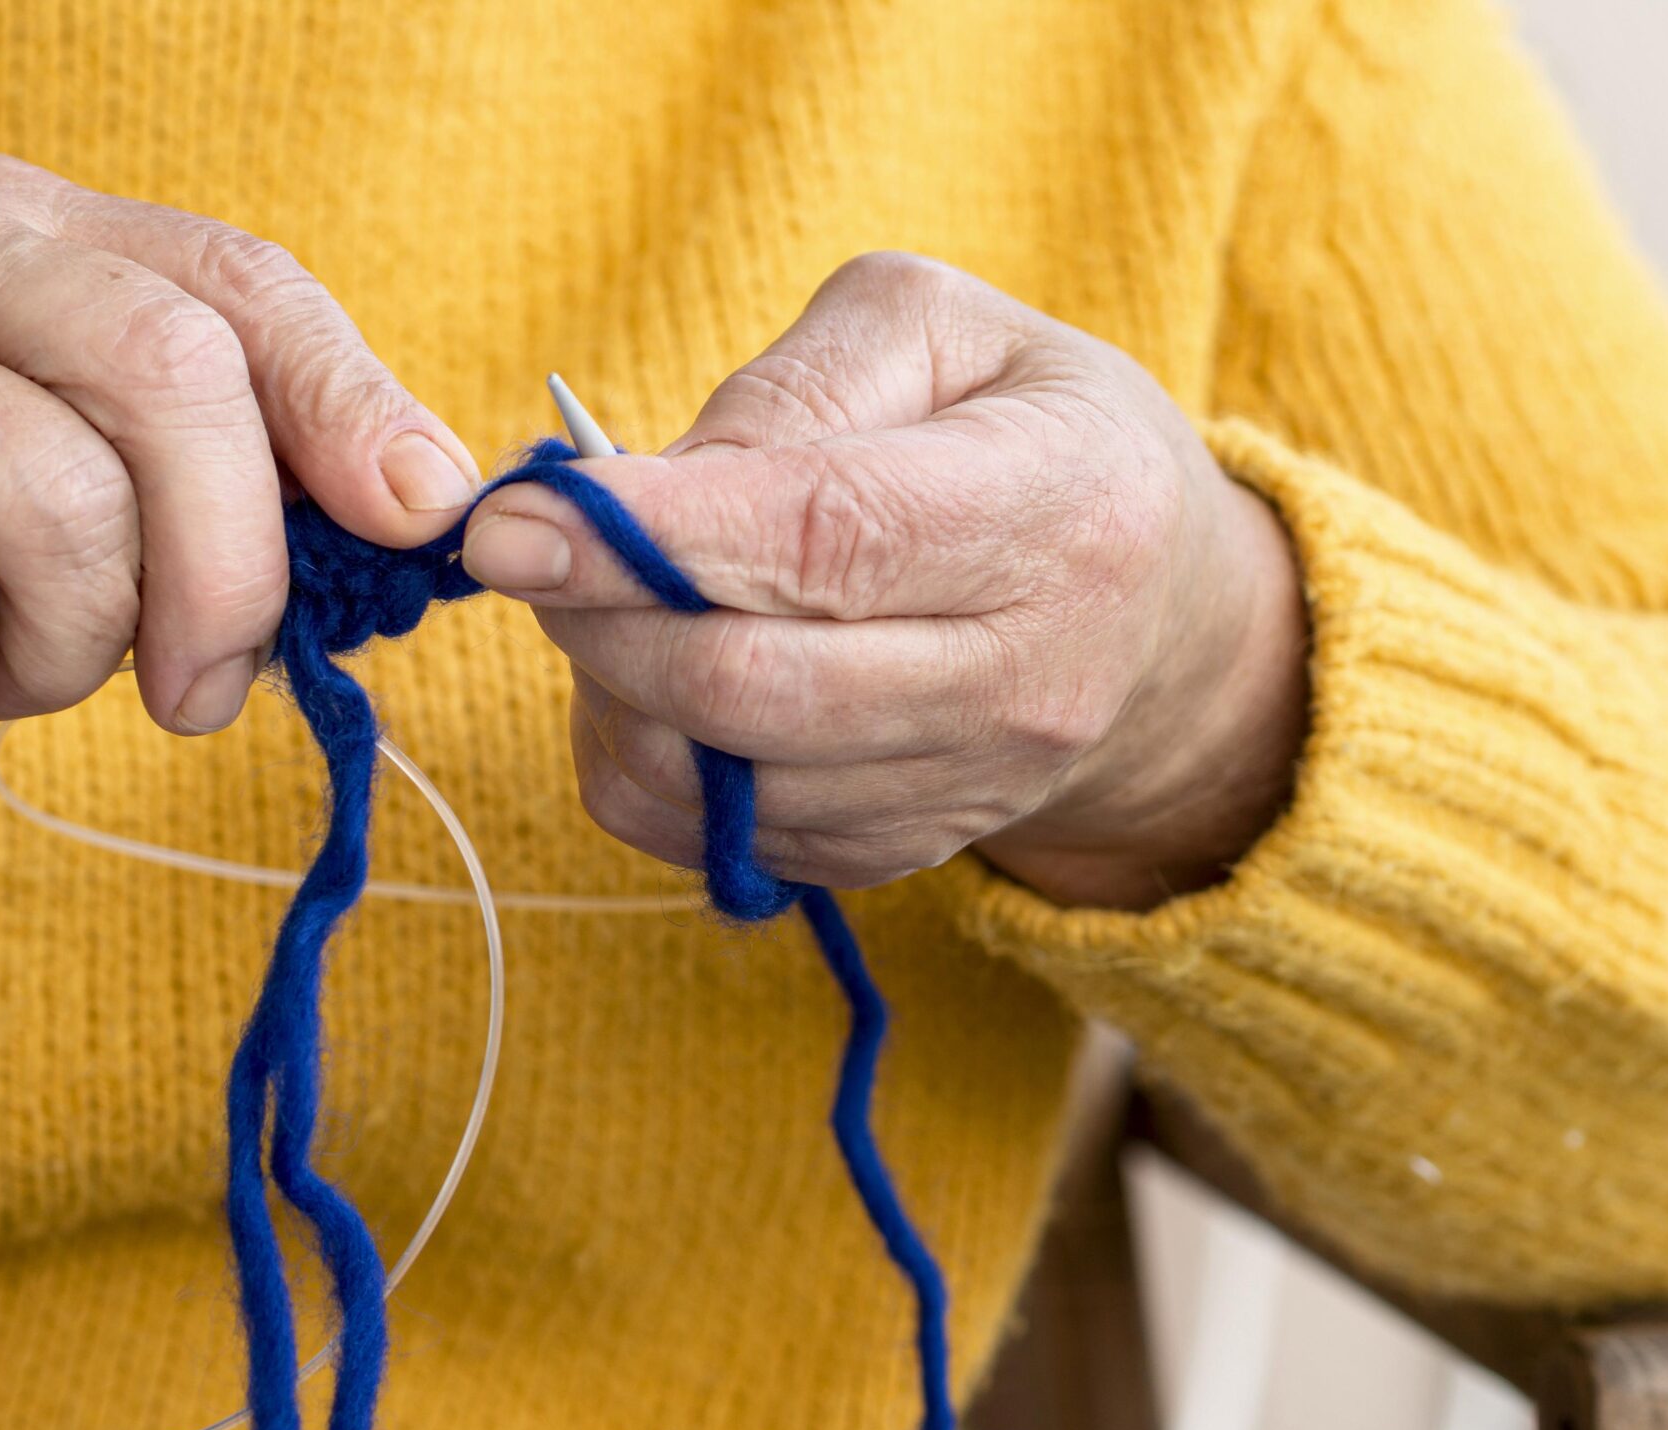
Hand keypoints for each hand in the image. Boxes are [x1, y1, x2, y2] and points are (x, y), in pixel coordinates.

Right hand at [0, 155, 474, 1105]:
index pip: (237, 282)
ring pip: (62, 509)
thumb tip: (419, 501)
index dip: (347, 400)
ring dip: (60, 649)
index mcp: (30, 231)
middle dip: (227, 568)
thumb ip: (220, 485)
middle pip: (171, 373)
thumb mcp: (91, 524)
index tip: (419, 511)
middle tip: (196, 694)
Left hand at [460, 252, 1306, 909]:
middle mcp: (1024, 680)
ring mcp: (962, 790)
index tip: (508, 523)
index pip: (822, 541)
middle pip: (746, 689)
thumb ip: (791, 385)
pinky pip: (710, 840)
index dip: (644, 541)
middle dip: (596, 619)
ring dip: (610, 691)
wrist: (1159, 621)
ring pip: (710, 782)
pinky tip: (657, 681)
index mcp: (1054, 511)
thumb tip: (641, 488)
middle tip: (531, 547)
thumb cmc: (1025, 436)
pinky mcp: (895, 859)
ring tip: (611, 601)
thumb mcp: (940, 332)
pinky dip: (644, 760)